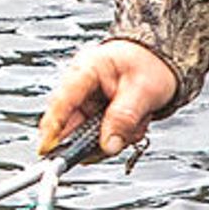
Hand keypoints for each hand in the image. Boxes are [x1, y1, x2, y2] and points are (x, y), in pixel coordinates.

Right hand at [39, 38, 177, 158]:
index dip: (52, 126)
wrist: (161, 61)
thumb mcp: (143, 90)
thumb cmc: (152, 64)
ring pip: (86, 135)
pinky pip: (98, 137)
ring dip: (110, 139)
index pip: (62, 100)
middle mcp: (81, 86)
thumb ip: (124, 118)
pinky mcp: (96, 115)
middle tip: (109, 146)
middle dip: (91, 140)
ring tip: (135, 125)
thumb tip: (108, 145)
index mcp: (87, 69)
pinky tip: (133, 126)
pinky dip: (117, 138)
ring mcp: (87, 102)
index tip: (47, 148)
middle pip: (70, 123)